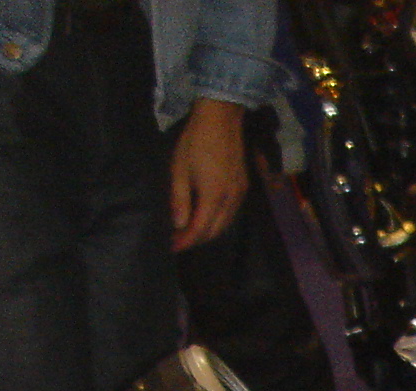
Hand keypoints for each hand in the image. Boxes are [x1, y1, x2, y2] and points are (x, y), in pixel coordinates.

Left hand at [169, 100, 248, 250]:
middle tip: (179, 240)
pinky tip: (207, 216)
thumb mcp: (179, 169)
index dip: (185, 241)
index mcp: (213, 196)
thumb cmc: (195, 141)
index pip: (199, 229)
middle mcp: (231, 200)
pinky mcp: (243, 187)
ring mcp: (240, 194)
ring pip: (225, 224)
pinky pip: (231, 213)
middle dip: (196, 240)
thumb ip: (179, 200)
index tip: (172, 247)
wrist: (222, 118)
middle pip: (215, 231)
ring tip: (190, 231)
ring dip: (208, 232)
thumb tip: (178, 225)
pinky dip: (219, 221)